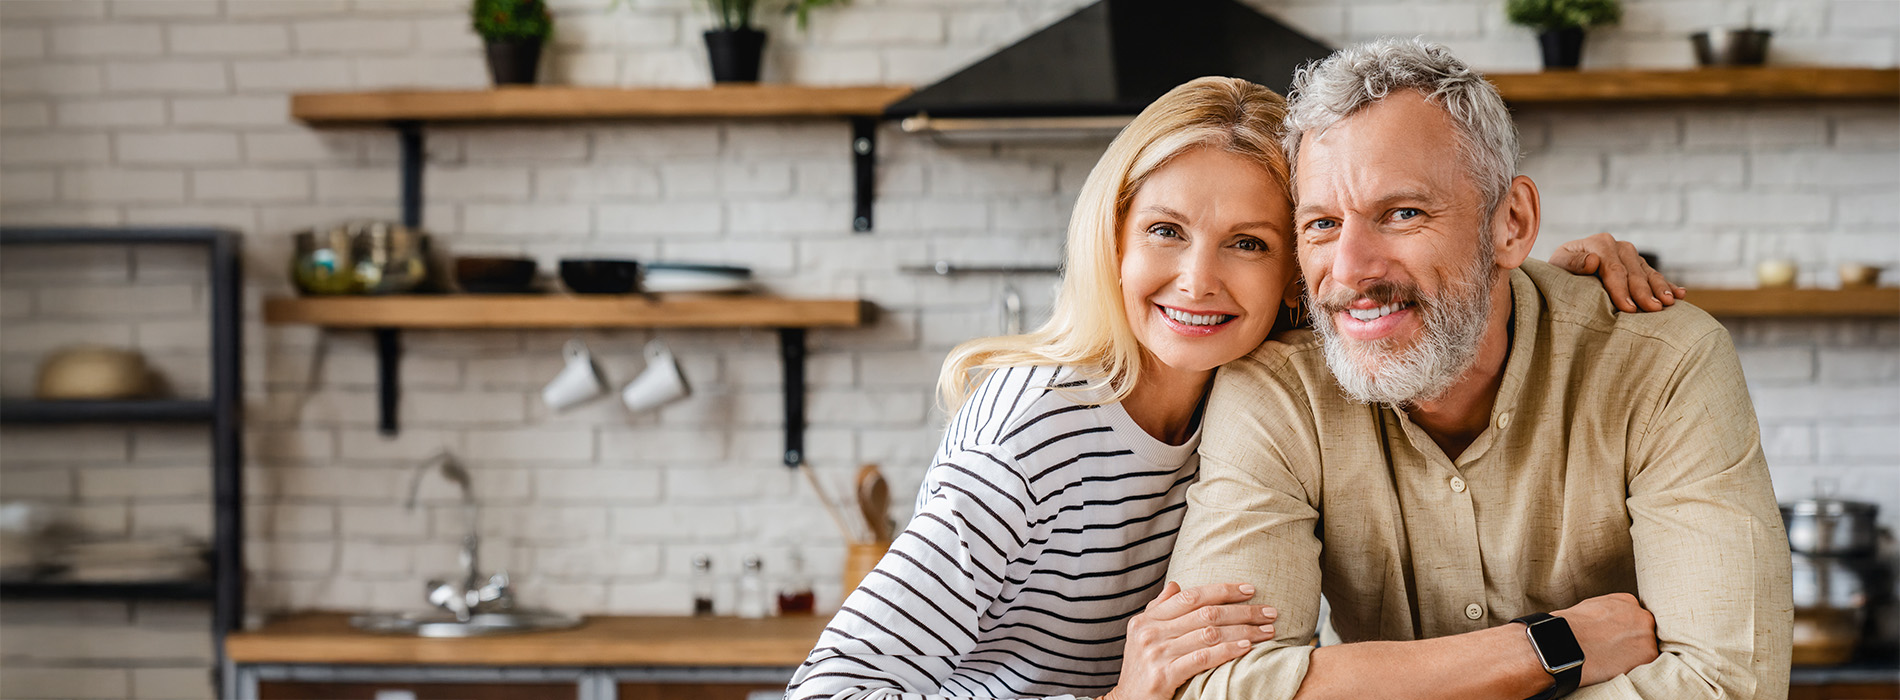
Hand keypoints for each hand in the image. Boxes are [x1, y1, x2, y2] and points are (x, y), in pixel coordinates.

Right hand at [1103, 582, 1277, 699]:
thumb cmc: (1142, 669)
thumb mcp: (1143, 636)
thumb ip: (1159, 609)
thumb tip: (1176, 584)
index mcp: (1147, 619)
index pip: (1191, 596)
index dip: (1223, 590)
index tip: (1250, 589)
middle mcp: (1150, 632)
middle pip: (1205, 613)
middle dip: (1242, 611)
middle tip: (1269, 612)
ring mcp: (1156, 653)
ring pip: (1209, 634)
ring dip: (1244, 630)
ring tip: (1267, 631)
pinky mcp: (1164, 675)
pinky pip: (1203, 658)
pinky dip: (1228, 650)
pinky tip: (1247, 647)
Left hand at [1550, 232, 1686, 312]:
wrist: (1565, 267)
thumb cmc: (1560, 270)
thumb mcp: (1559, 264)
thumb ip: (1573, 262)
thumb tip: (1593, 260)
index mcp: (1600, 243)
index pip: (1613, 269)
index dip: (1621, 289)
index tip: (1628, 308)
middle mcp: (1619, 246)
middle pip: (1634, 272)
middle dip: (1644, 292)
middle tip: (1654, 309)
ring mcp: (1631, 256)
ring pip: (1648, 273)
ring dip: (1661, 288)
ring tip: (1670, 303)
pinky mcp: (1639, 266)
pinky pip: (1655, 276)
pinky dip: (1668, 285)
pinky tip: (1680, 295)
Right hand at [1552, 592, 1658, 686]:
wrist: (1567, 643)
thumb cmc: (1571, 627)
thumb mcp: (1590, 607)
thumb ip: (1608, 611)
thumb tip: (1608, 621)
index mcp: (1627, 601)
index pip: (1634, 616)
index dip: (1624, 629)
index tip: (1615, 637)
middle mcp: (1641, 615)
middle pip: (1643, 631)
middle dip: (1632, 641)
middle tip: (1615, 650)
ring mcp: (1647, 634)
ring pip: (1646, 647)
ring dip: (1634, 655)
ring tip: (1613, 660)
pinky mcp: (1648, 654)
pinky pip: (1647, 663)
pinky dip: (1633, 667)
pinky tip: (1616, 667)